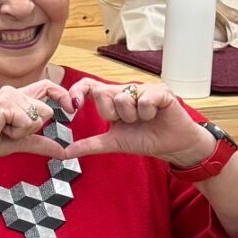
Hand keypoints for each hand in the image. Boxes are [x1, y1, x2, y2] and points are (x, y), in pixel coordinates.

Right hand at [0, 80, 82, 168]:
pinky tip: (0, 129)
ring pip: (39, 116)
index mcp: (18, 97)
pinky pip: (27, 121)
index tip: (72, 109)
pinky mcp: (5, 103)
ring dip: (23, 131)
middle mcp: (14, 91)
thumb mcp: (21, 142)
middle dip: (33, 128)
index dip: (63, 95)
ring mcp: (9, 95)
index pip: (48, 86)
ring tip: (4, 130)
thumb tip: (62, 152)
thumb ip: (42, 143)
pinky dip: (17, 132)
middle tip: (11, 131)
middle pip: (47, 109)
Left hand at [54, 78, 213, 165]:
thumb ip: (89, 145)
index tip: (73, 107)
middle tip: (126, 121)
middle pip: (102, 92)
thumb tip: (64, 152)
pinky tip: (154, 116)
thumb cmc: (144, 139)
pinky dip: (147, 113)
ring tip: (143, 120)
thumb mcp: (113, 143)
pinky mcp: (161, 91)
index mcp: (112, 99)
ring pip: (123, 97)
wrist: (172, 146)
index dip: (77, 91)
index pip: (88, 85)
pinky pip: (145, 99)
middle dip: (111, 113)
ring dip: (132, 116)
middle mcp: (126, 90)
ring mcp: (143, 88)